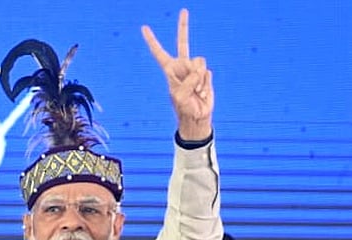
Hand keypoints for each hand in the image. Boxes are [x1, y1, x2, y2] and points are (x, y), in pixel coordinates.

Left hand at [142, 8, 213, 140]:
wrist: (198, 117)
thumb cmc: (184, 108)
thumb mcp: (180, 96)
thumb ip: (188, 80)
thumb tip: (199, 70)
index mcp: (169, 70)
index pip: (159, 52)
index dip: (152, 41)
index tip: (144, 28)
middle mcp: (182, 66)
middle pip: (184, 43)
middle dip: (183, 26)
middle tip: (184, 12)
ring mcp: (194, 70)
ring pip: (199, 61)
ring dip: (198, 77)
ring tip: (196, 91)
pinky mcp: (206, 75)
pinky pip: (207, 72)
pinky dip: (206, 84)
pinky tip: (202, 93)